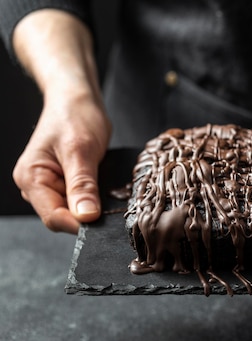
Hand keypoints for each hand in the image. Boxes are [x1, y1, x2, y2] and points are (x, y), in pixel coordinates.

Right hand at [13, 92, 110, 232]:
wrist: (76, 100)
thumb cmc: (75, 116)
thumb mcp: (81, 150)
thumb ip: (82, 184)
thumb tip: (86, 216)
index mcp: (31, 178)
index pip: (53, 217)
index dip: (80, 224)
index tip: (105, 222)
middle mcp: (36, 186)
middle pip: (63, 218)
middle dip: (88, 217)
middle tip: (114, 206)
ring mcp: (50, 186)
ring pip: (74, 212)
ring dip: (93, 208)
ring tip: (111, 194)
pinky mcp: (65, 184)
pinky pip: (80, 202)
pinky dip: (95, 200)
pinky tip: (107, 191)